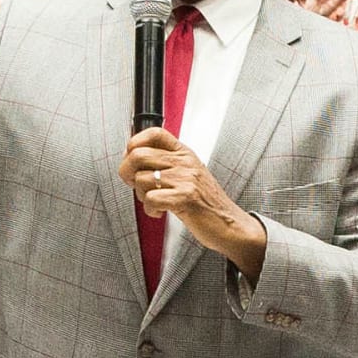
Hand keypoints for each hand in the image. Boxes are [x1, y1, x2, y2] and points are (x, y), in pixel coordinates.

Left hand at [119, 128, 266, 282]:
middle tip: (136, 185)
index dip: (135, 143)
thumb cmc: (206, 202)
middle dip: (128, 173)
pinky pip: (151, 198)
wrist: (229, 224)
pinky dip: (150, 209)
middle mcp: (185, 162)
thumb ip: (166, 164)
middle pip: (138, 155)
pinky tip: (160, 212)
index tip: (131, 158)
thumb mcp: (188, 174)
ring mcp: (186, 179)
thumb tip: (133, 157)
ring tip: (155, 201)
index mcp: (184, 153)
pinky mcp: (185, 198)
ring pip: (141, 179)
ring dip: (141, 195)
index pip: (155, 133)